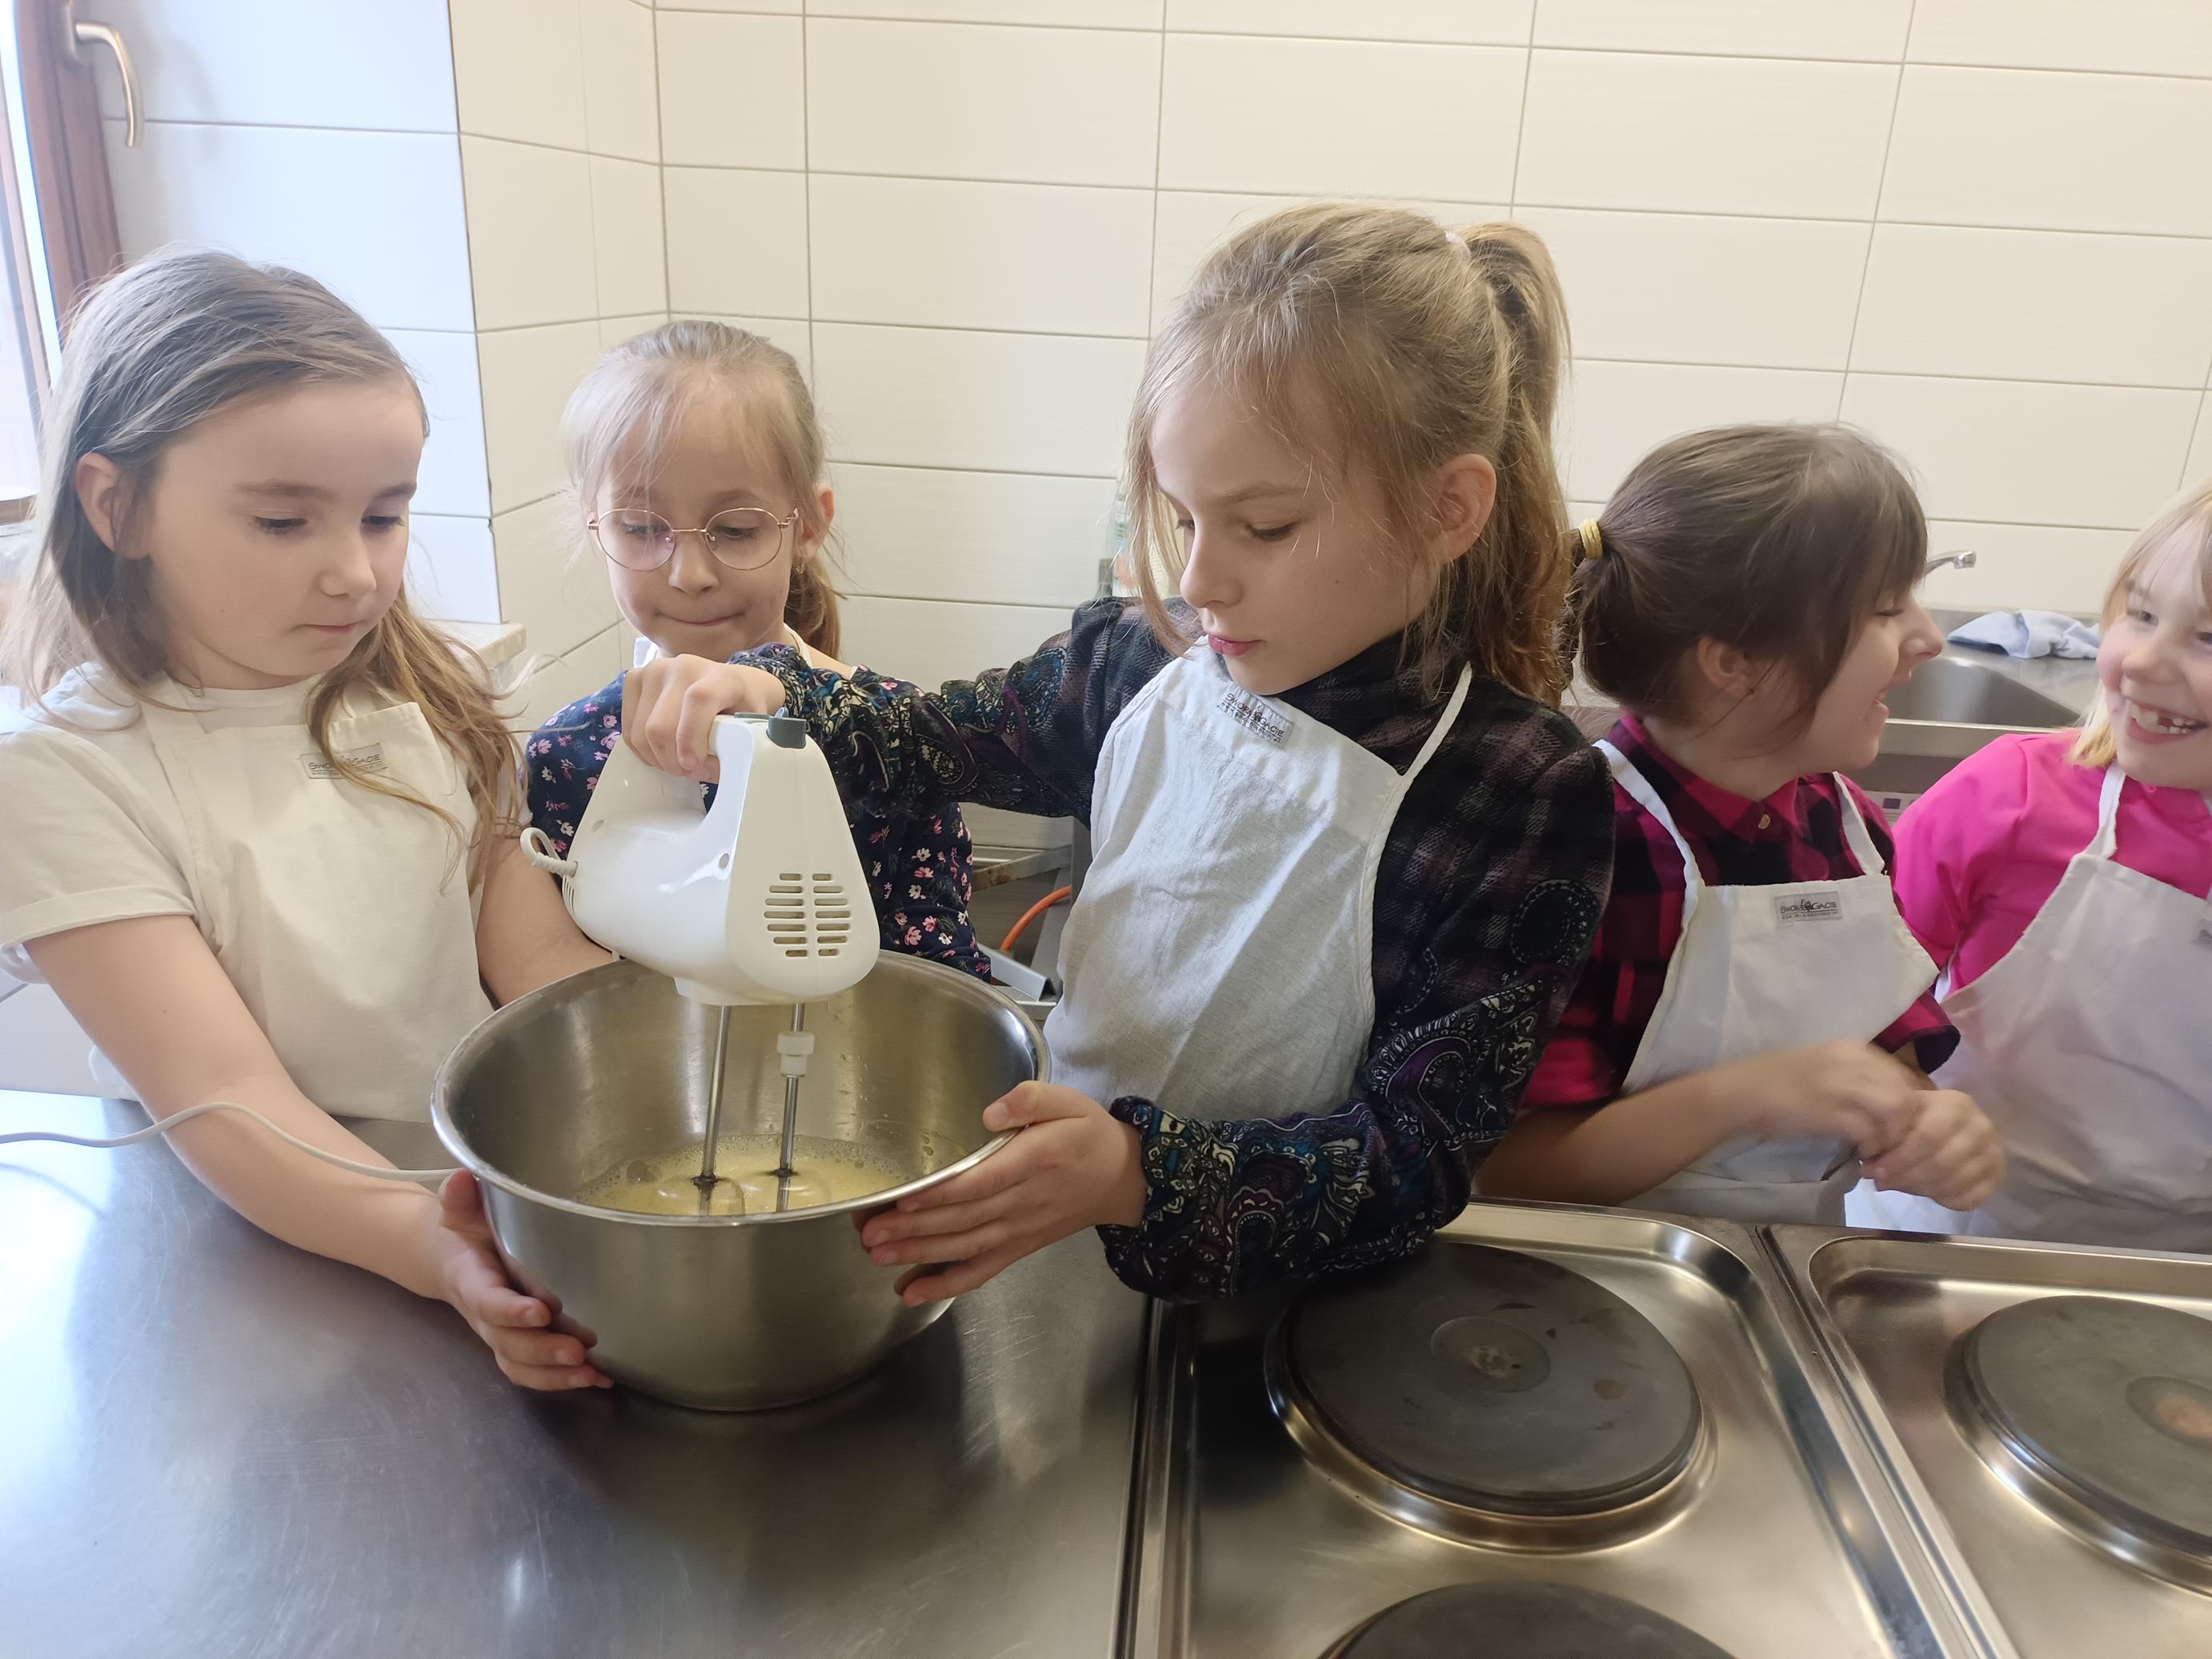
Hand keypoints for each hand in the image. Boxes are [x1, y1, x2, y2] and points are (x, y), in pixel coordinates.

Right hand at [435, 1171, 610, 1390]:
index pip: (488, 1301)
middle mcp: (486, 1316)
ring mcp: (501, 1336)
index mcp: (471, 1281)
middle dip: (543, 1350)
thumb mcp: (460, 1211)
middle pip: (509, 1343)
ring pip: (521, 1365)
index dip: (511, 1310)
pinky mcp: (518, 1346)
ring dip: (556, 1374)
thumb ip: (460, 1199)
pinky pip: (533, 1372)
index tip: (542, 1311)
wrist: (450, 1259)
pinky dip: (562, 1380)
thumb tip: (463, 1177)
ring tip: (593, 1372)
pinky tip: (599, 1377)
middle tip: (579, 1349)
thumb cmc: (466, 1231)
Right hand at [621, 652, 785, 782]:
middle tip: (692, 772)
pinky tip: (665, 753)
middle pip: (660, 726)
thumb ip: (736, 747)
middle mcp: (683, 667)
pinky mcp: (634, 680)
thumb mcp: (749, 726)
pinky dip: (645, 752)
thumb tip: (714, 773)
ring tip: (680, 763)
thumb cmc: (740, 707)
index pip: (698, 701)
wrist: (728, 681)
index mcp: (719, 676)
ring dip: (659, 759)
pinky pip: (629, 731)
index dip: (691, 739)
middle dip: (674, 761)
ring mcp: (654, 671)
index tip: (695, 765)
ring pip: (641, 733)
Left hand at [855, 1083, 1146, 1305]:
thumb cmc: (1088, 1134)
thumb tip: (990, 1114)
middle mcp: (1024, 1201)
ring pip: (965, 1247)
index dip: (941, 1194)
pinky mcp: (1019, 1247)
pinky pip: (981, 1270)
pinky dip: (947, 1285)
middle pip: (963, 1218)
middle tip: (870, 1232)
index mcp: (1035, 1161)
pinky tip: (913, 1291)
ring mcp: (1020, 1230)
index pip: (982, 1182)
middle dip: (913, 1229)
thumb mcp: (1068, 1101)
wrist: (1122, 1179)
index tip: (904, 1199)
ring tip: (877, 1255)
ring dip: (919, 1255)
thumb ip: (1030, 1100)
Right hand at [1727, 1040, 1926, 1161]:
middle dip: (1906, 1124)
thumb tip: (1891, 1101)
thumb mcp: (1825, 1067)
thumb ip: (1857, 1077)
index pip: (1904, 1075)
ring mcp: (1842, 1085)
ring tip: (1877, 1149)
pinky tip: (1861, 1154)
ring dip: (1893, 1136)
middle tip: (1891, 1143)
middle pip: (1906, 1093)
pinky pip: (1871, 1131)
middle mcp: (1854, 1061)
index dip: (1909, 1104)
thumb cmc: (1780, 1081)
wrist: (1741, 1092)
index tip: (1898, 1124)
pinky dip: (1872, 1147)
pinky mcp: (1830, 1112)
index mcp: (1854, 1049)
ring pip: (1896, 1111)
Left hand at [1864, 1088, 2004, 1209]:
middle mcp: (1981, 1127)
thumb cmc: (1919, 1118)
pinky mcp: (1998, 1176)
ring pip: (1954, 1183)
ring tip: (1901, 1186)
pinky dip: (1944, 1200)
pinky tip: (1928, 1193)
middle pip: (1941, 1163)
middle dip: (1906, 1177)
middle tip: (1882, 1183)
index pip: (1928, 1137)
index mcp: (1956, 1105)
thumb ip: (1886, 1136)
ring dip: (1922, 1190)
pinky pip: (1970, 1198)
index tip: (1874, 1171)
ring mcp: (1993, 1153)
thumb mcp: (1902, 1116)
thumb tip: (1870, 1168)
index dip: (1899, 1159)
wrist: (1953, 1122)